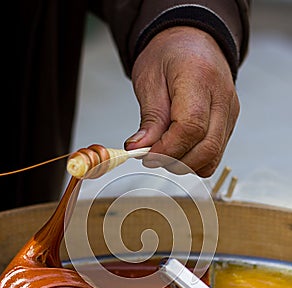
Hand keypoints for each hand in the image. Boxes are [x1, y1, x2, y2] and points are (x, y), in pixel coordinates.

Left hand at [125, 26, 239, 176]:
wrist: (193, 41)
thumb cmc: (170, 55)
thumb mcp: (149, 80)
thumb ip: (149, 119)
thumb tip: (139, 149)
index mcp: (200, 78)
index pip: (191, 127)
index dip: (168, 149)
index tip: (147, 156)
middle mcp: (222, 97)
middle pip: (206, 147)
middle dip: (176, 162)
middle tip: (152, 158)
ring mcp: (230, 113)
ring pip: (213, 156)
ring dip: (185, 165)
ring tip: (164, 153)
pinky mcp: (229, 124)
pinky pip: (215, 154)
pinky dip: (195, 161)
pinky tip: (179, 151)